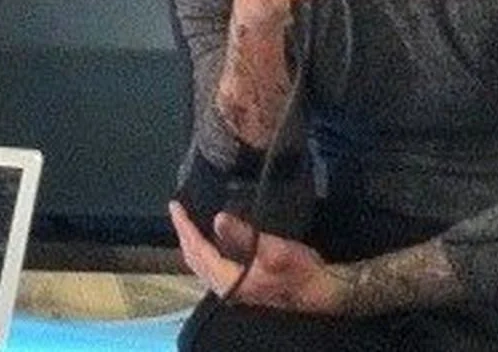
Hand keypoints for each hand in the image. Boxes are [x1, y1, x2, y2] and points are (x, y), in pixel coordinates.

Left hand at [169, 201, 342, 314]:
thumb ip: (243, 235)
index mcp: (229, 281)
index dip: (184, 227)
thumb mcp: (273, 250)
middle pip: (194, 259)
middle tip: (178, 210)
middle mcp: (226, 288)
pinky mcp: (242, 285)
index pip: (197, 250)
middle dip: (184, 234)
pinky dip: (206, 250)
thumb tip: (218, 219)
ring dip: (194, 243)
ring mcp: (233, 289)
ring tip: (189, 221)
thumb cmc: (301, 272)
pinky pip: (213, 266)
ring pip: (202, 264)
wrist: (322, 292)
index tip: (175, 206)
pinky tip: (210, 237)